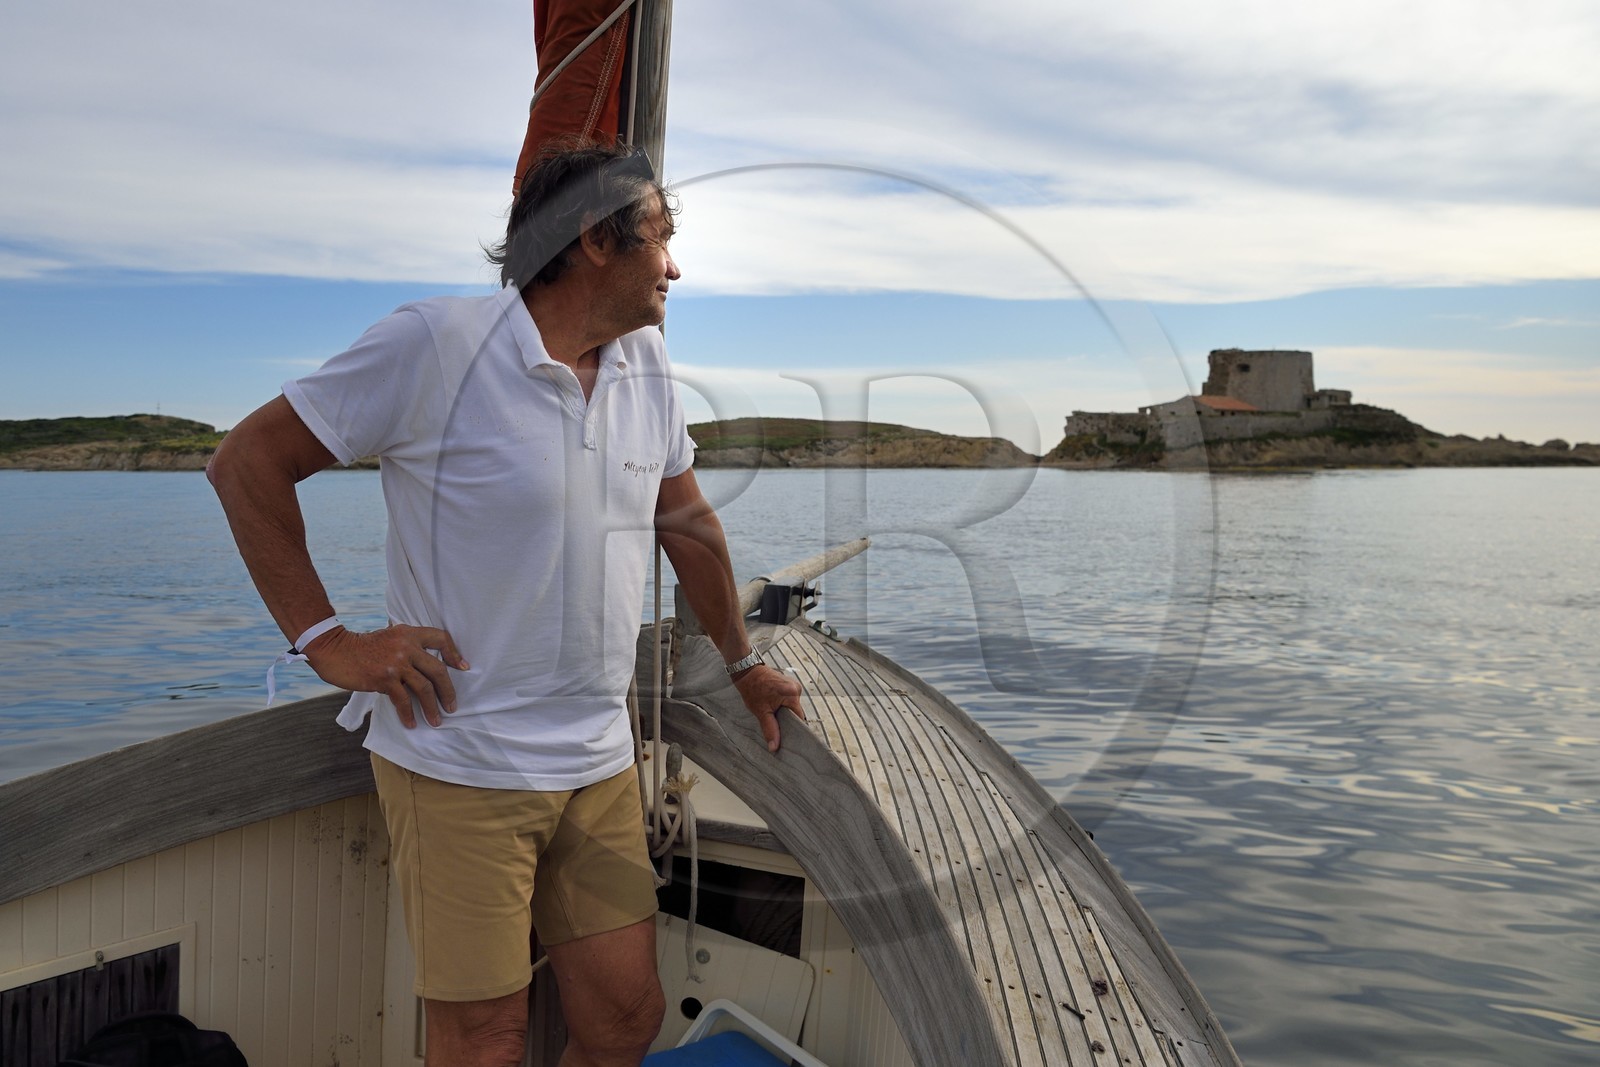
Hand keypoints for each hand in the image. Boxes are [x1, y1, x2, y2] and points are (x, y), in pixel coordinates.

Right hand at [304, 625, 469, 728]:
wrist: (334, 649)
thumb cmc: (360, 646)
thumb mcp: (388, 637)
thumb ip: (405, 646)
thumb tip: (423, 668)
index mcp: (409, 633)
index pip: (441, 638)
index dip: (454, 653)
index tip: (462, 667)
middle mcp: (406, 646)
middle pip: (438, 670)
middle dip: (448, 691)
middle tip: (452, 706)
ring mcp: (396, 663)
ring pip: (424, 688)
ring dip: (432, 707)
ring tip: (436, 720)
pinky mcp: (384, 679)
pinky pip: (403, 700)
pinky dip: (409, 714)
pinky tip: (411, 723)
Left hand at [732, 663, 804, 753]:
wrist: (747, 671)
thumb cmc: (752, 689)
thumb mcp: (761, 712)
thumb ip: (770, 730)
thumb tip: (774, 747)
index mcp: (792, 694)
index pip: (799, 717)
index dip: (793, 728)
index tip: (787, 736)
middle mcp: (796, 688)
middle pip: (796, 712)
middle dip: (787, 719)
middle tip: (776, 724)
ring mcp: (793, 684)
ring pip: (792, 706)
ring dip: (784, 711)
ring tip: (772, 712)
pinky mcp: (789, 684)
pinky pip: (789, 699)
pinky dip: (782, 704)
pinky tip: (773, 706)